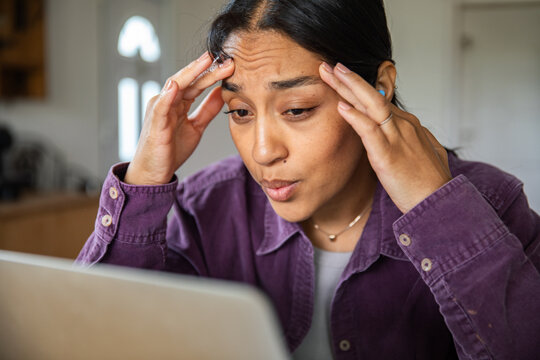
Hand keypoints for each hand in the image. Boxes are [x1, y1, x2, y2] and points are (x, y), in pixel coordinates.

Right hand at [124, 53, 234, 184]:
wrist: (154, 172)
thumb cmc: (171, 149)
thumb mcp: (196, 127)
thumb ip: (208, 110)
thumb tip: (222, 92)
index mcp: (178, 102)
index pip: (197, 83)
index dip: (213, 73)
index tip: (231, 65)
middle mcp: (168, 101)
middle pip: (189, 80)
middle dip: (206, 68)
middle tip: (224, 57)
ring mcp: (160, 109)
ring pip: (176, 86)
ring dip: (191, 73)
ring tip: (205, 61)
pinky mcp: (154, 122)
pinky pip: (161, 106)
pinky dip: (168, 95)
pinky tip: (176, 85)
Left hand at [319, 62, 451, 212]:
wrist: (439, 204)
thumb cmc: (430, 184)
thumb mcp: (424, 154)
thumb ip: (413, 140)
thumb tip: (407, 133)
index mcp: (408, 126)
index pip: (379, 101)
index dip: (359, 89)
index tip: (342, 78)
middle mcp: (403, 126)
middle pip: (372, 95)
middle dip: (349, 79)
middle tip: (329, 64)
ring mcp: (396, 138)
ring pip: (370, 105)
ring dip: (349, 87)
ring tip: (330, 72)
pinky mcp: (388, 155)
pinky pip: (370, 130)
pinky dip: (355, 117)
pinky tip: (341, 106)